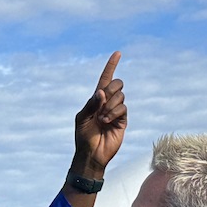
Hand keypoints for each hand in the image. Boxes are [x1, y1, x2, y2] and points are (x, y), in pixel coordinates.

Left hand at [72, 52, 125, 176]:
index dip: (111, 65)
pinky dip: (114, 113)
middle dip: (110, 90)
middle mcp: (107, 102)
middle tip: (102, 103)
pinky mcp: (122, 120)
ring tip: (102, 120)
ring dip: (110, 106)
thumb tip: (102, 91)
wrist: (91, 154)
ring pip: (121, 96)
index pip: (105, 78)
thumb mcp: (82, 118)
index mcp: (96, 99)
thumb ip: (91, 104)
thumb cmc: (83, 137)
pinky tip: (107, 122)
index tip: (118, 53)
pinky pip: (123, 108)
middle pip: (117, 83)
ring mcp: (116, 111)